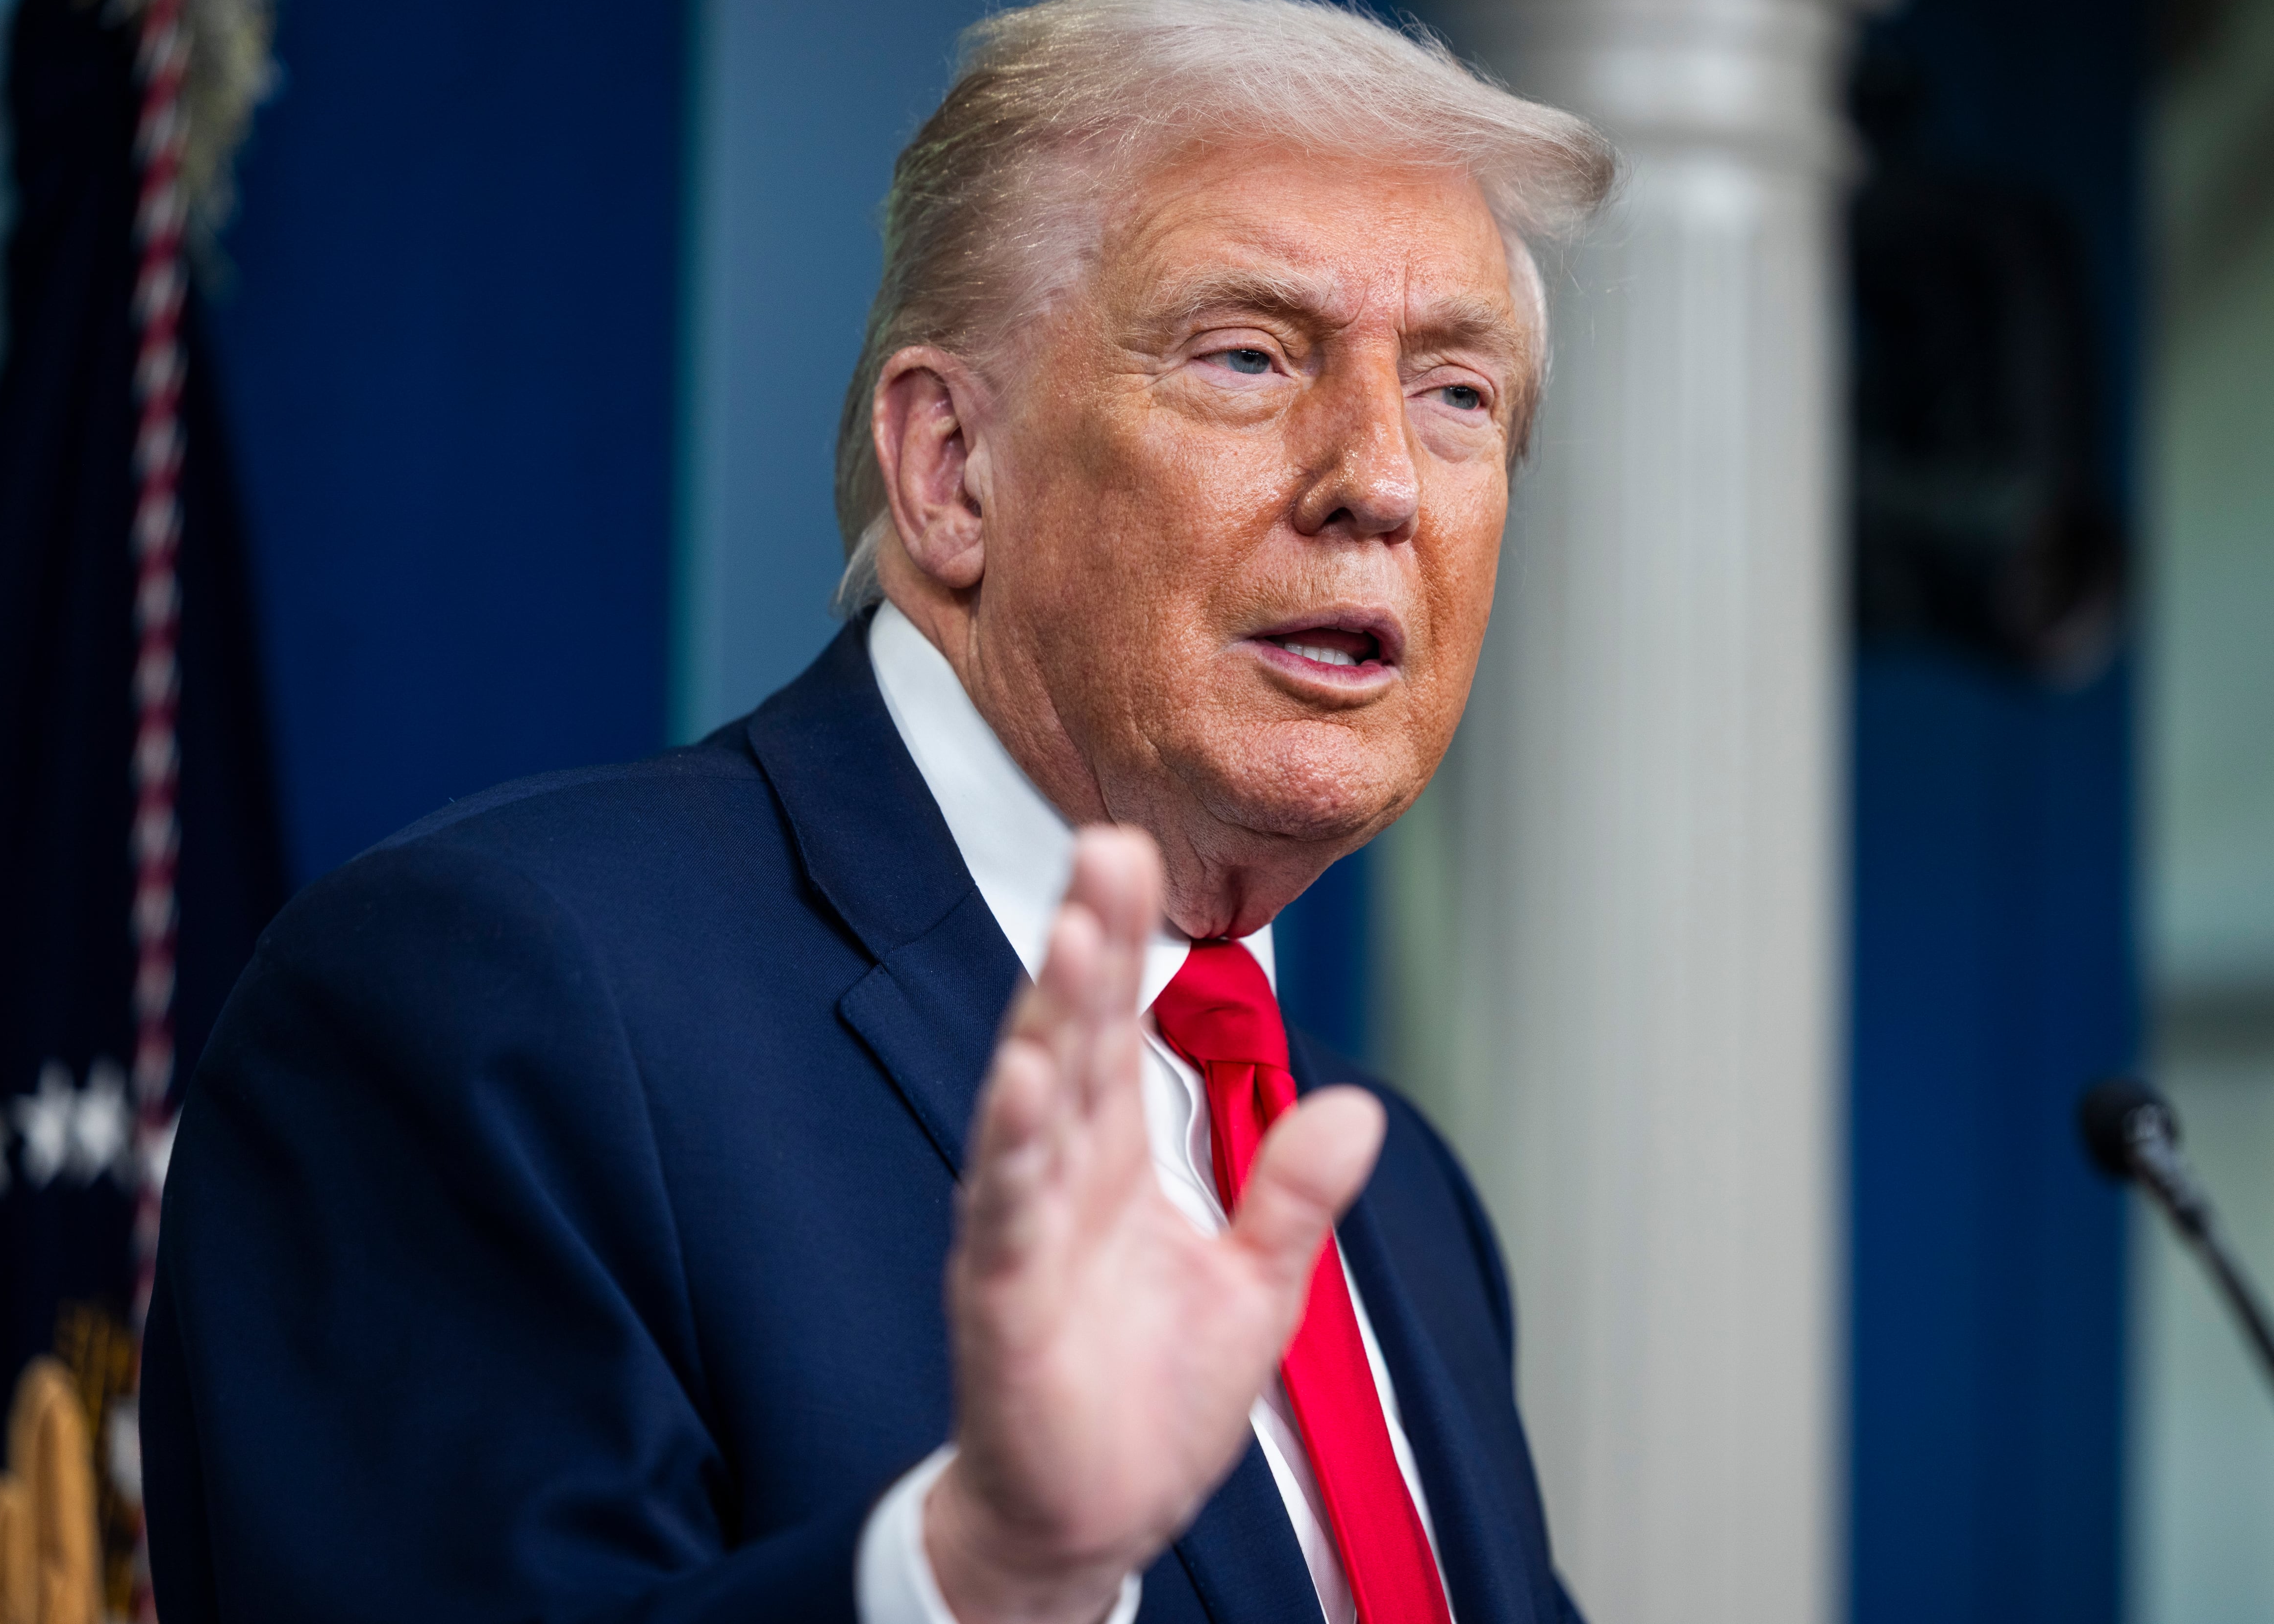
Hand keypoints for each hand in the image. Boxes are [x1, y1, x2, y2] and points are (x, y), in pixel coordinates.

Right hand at [925, 826, 1385, 1623]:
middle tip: (1103, 845)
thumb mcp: (1257, 1286)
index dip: (1119, 941)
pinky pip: (1005, 1213)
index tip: (1131, 849)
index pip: (1111, 1030)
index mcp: (1112, 1163)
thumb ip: (1294, 1195)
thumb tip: (1361, 1109)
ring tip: (1072, 939)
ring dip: (1046, 1019)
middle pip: (1067, 1037)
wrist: (1096, 1517)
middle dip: (1084, 943)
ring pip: (1030, 1106)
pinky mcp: (1001, 1301)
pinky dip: (1012, 1148)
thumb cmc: (1151, 1400)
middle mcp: (1060, 1178)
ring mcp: (1022, 1233)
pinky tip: (1020, 1082)